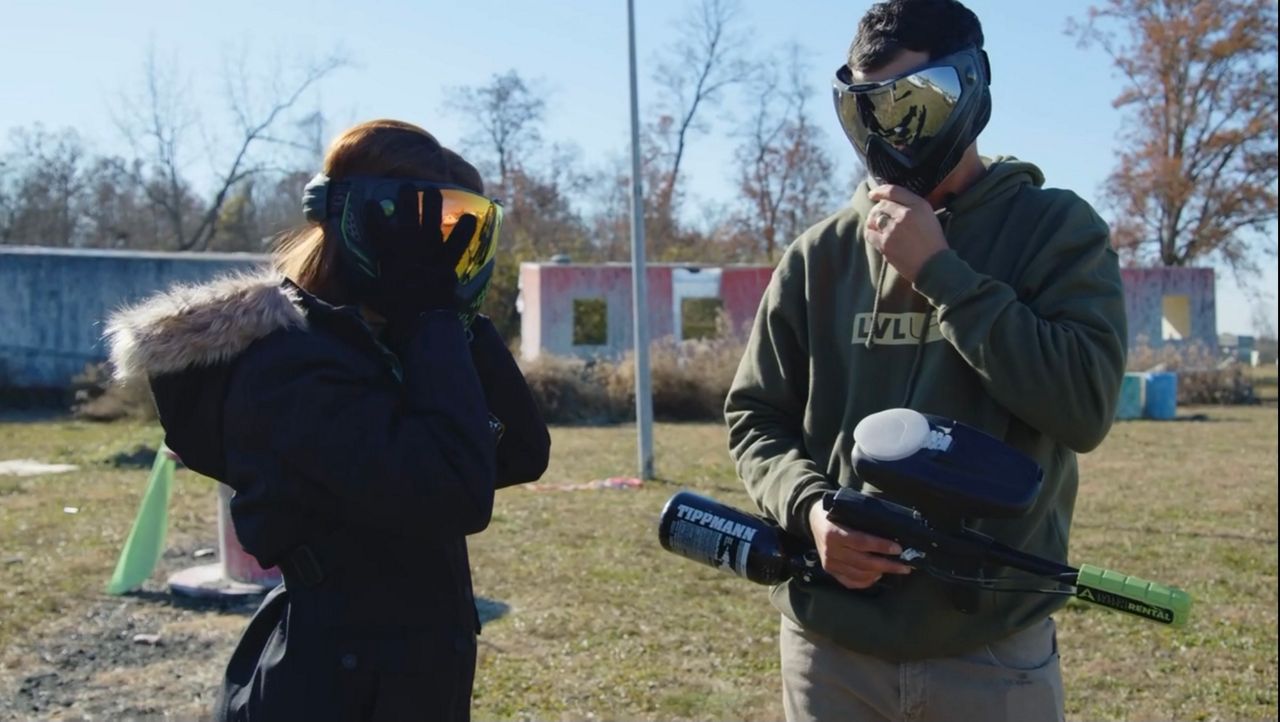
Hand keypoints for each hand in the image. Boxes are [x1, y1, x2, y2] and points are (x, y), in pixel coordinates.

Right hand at [362, 184, 477, 324]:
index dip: (373, 212)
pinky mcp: (448, 259)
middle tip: (407, 185)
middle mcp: (410, 244)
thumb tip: (342, 275)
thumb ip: (357, 281)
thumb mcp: (370, 293)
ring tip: (433, 190)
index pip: (377, 225)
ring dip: (432, 203)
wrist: (423, 319)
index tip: (371, 203)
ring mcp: (431, 249)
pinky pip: (459, 241)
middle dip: (407, 197)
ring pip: (432, 219)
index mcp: (389, 251)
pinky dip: (464, 231)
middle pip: (407, 213)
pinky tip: (471, 217)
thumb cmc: (395, 307)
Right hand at [808, 500, 911, 589]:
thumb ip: (864, 521)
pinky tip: (876, 576)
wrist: (813, 520)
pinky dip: (866, 582)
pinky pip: (850, 582)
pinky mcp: (830, 571)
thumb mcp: (847, 512)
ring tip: (893, 570)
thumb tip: (892, 530)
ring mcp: (829, 563)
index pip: (861, 542)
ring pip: (858, 574)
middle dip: (887, 565)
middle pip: (863, 562)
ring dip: (879, 574)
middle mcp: (830, 550)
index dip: (881, 546)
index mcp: (834, 533)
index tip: (898, 549)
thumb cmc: (835, 513)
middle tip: (904, 566)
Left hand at [865, 184, 948, 281]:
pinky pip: (870, 233)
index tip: (873, 194)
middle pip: (882, 205)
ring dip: (872, 221)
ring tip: (875, 225)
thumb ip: (912, 206)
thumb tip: (890, 202)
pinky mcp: (886, 244)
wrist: (934, 266)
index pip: (893, 191)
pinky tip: (874, 234)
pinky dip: (870, 232)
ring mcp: (894, 229)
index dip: (880, 191)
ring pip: (874, 218)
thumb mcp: (929, 216)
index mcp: (919, 205)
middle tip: (877, 215)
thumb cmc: (933, 242)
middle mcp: (905, 214)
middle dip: (877, 209)